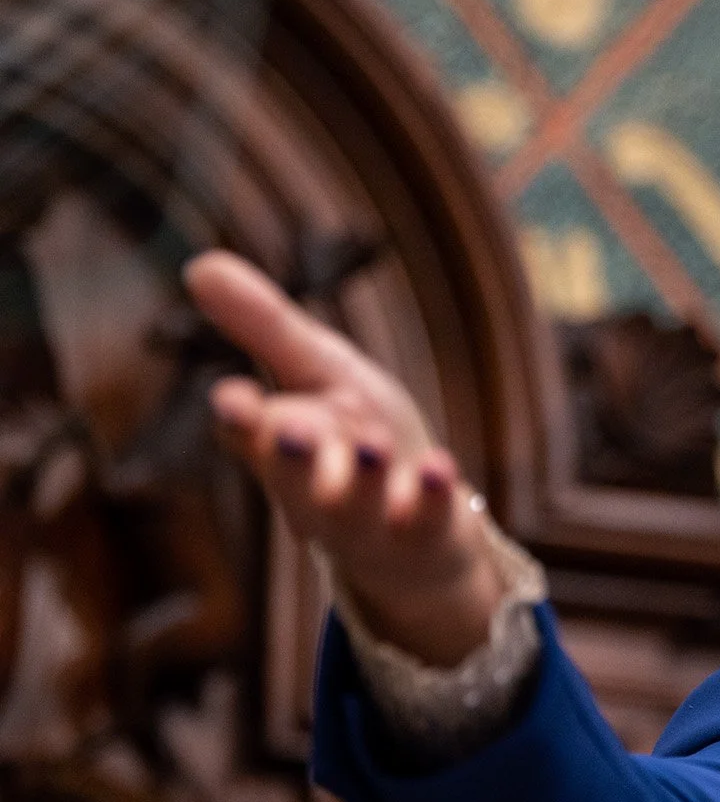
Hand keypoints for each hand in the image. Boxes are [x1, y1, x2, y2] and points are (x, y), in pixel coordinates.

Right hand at [183, 250, 505, 665]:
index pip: (248, 434)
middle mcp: (315, 489)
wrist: (426, 530)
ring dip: (360, 479)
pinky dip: (430, 496)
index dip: (241, 420)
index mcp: (281, 445)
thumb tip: (198, 266)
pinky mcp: (425, 535)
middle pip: (293, 478)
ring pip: (354, 508)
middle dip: (289, 456)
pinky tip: (439, 467)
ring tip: (371, 445)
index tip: (235, 400)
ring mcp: (369, 519)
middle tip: (288, 429)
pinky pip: (424, 522)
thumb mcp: (321, 372)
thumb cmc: (363, 441)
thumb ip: (266, 328)